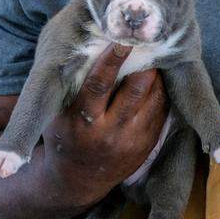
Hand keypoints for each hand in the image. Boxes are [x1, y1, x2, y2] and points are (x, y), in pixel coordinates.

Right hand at [42, 43, 168, 196]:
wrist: (77, 179)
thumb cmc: (64, 135)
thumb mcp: (57, 114)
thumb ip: (72, 87)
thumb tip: (90, 45)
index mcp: (81, 122)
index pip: (98, 84)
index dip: (111, 59)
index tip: (122, 38)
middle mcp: (108, 132)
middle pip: (135, 90)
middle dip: (144, 64)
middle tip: (148, 41)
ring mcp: (132, 140)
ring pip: (153, 98)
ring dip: (156, 74)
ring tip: (156, 54)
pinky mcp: (148, 144)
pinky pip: (162, 110)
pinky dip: (161, 90)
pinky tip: (157, 76)